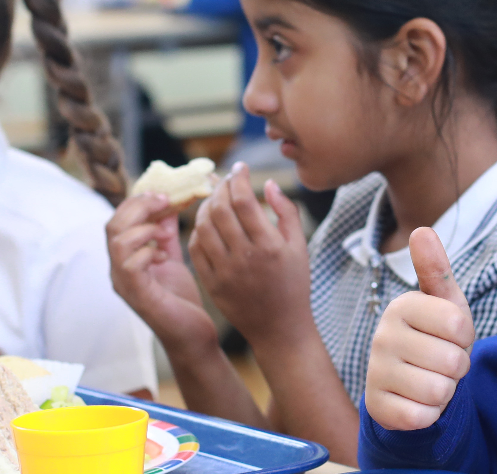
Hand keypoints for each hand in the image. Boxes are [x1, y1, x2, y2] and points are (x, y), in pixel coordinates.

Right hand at [106, 192, 215, 352]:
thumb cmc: (181, 299)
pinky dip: (148, 251)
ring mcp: (123, 284)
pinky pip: (130, 265)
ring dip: (144, 228)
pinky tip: (164, 255)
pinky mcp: (136, 296)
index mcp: (124, 258)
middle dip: (139, 206)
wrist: (192, 334)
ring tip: (165, 233)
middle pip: (112, 225)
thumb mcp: (172, 256)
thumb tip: (168, 203)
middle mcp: (118, 269)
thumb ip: (165, 232)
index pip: (117, 219)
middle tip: (164, 201)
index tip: (162, 193)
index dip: (137, 201)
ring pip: (117, 241)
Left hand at [187, 163, 311, 343]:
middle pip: (220, 209)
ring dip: (206, 206)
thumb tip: (268, 183)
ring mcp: (224, 272)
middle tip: (225, 179)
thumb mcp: (300, 247)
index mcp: (268, 246)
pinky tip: (208, 222)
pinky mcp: (211, 283)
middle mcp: (244, 257)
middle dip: (220, 187)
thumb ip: (286, 212)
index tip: (240, 167)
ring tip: (216, 198)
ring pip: (203, 226)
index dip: (238, 178)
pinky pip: (196, 248)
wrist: (280, 328)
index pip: (244, 200)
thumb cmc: (294, 284)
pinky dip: (198, 230)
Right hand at [364, 228, 473, 430]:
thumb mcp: (445, 304)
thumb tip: (422, 230)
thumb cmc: (435, 338)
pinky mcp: (377, 407)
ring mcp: (376, 372)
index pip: (458, 324)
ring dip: (445, 392)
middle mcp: (382, 336)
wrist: (410, 386)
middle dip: (457, 368)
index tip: (451, 336)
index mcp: (401, 306)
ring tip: (431, 380)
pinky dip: (430, 414)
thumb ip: (436, 269)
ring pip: (438, 390)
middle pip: (451, 361)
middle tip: (441, 363)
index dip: (465, 337)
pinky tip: (418, 402)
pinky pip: (422, 416)